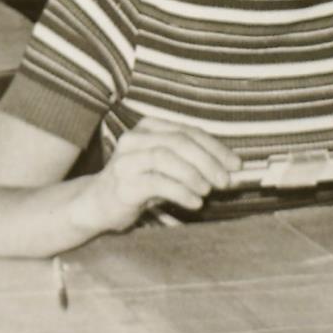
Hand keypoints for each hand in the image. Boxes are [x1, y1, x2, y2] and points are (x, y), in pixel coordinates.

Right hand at [87, 117, 240, 230]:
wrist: (96, 204)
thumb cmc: (138, 184)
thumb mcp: (166, 169)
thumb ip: (193, 164)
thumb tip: (231, 171)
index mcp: (149, 127)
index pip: (189, 131)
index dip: (216, 148)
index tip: (236, 165)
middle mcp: (135, 139)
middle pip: (179, 141)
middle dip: (208, 161)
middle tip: (226, 181)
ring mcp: (126, 160)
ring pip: (167, 157)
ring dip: (194, 174)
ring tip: (209, 191)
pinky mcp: (123, 183)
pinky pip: (157, 182)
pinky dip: (181, 192)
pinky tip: (194, 202)